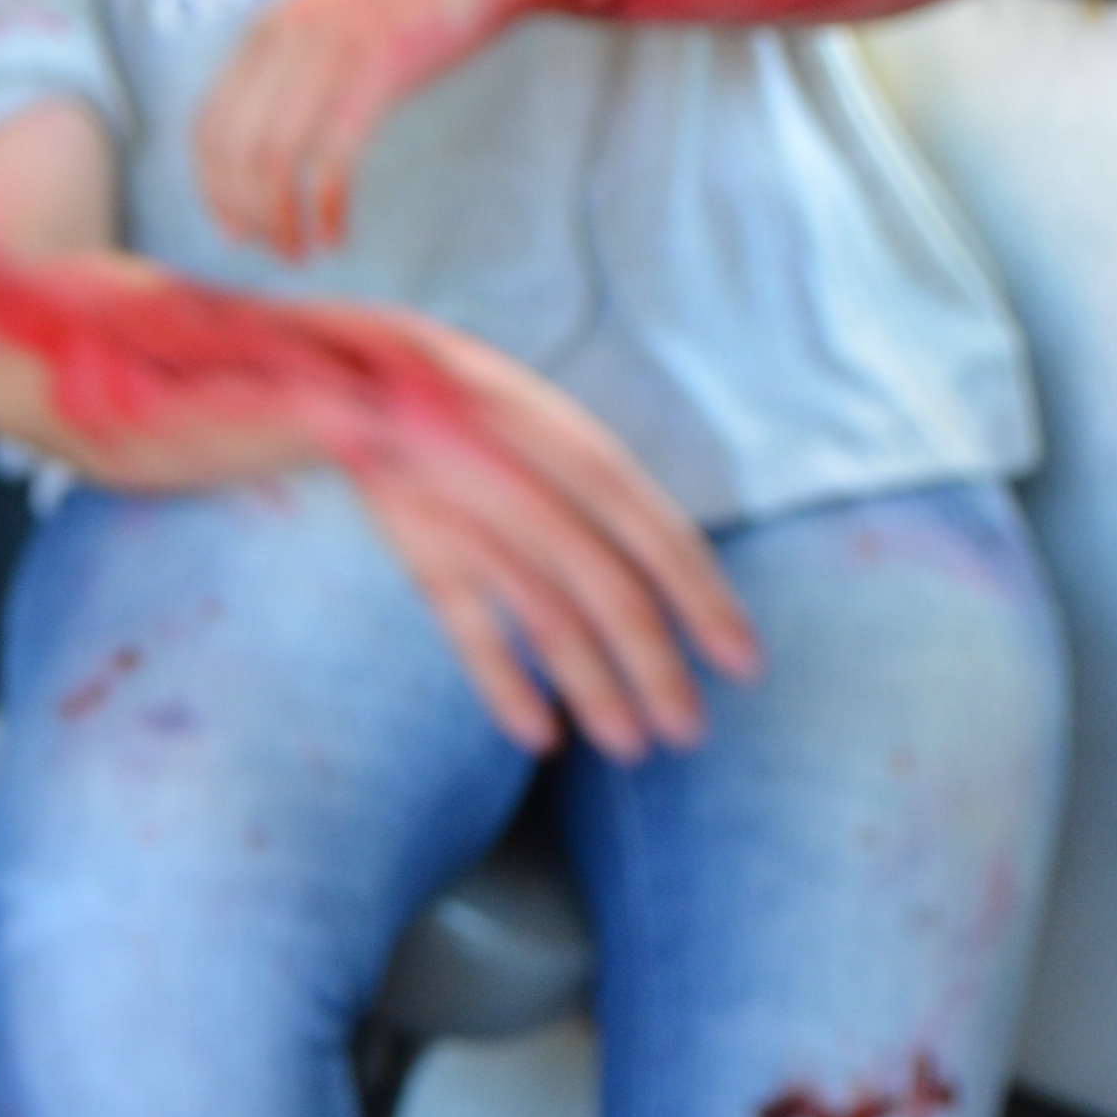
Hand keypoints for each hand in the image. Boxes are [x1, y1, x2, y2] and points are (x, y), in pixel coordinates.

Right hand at [0, 248, 760, 760]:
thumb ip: (456, 470)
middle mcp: (467, 397)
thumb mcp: (381, 423)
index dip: (687, 571)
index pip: (622, 486)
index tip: (736, 647)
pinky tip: (535, 728)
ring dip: (595, 665)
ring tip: (636, 740)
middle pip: (594, 533)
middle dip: (660, 635)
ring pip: (533, 565)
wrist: (139, 352)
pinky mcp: (348, 468)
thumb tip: (548, 555)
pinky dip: (494, 659)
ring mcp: (408, 430)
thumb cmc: (260, 401)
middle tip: (700, 719)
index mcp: (490, 382)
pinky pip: (441, 581)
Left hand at [190, 0, 541, 259]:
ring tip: (299, 252)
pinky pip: (331, 161)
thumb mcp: (331, 23)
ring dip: (278, 221)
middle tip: (274, 250)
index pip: (207, 126)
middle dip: (243, 214)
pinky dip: (324, 210)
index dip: (212, 189)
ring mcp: (330, 52)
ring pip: (273, 161)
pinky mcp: (378, 71)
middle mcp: (287, 38)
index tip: (234, 231)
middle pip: (233, 151)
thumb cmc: (413, 1)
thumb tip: (263, 147)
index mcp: (268, 29)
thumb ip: (291, 70)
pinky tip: (334, 235)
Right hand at [345, 315, 760, 759]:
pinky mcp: (424, 549)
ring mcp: (478, 520)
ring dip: (594, 690)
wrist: (371, 370)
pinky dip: (503, 685)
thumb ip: (611, 494)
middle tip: (687, 731)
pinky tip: (541, 736)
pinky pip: (469, 629)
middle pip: (613, 593)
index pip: (664, 539)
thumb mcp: (558, 429)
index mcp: (585, 452)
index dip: (708, 604)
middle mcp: (539, 487)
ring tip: (629, 746)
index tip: (745, 664)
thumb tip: (680, 578)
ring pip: (549, 620)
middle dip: (656, 668)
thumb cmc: (486, 413)